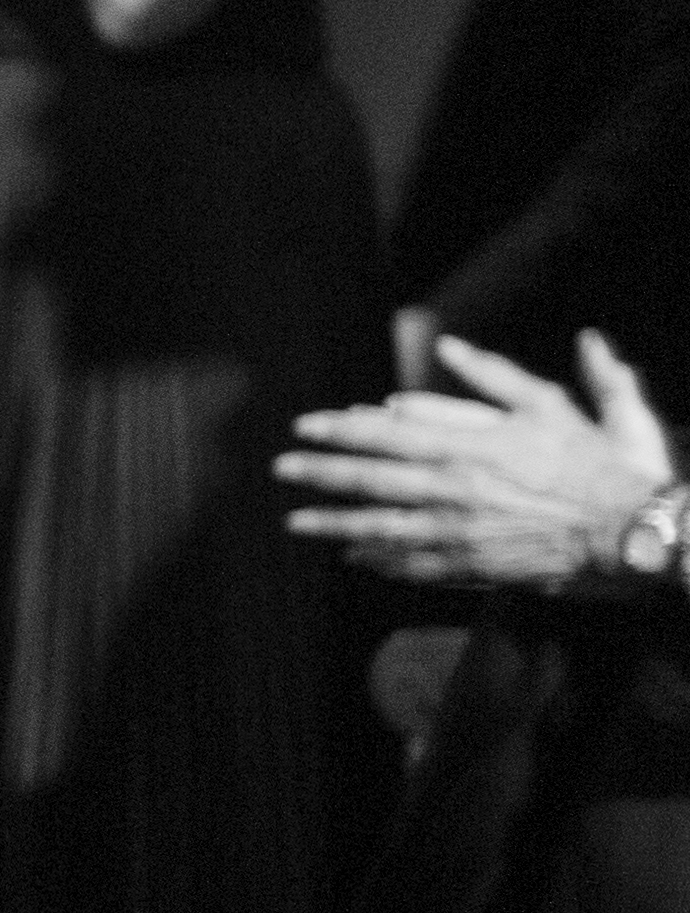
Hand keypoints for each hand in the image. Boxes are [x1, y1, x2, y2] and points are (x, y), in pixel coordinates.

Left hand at [281, 329, 675, 591]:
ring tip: (296, 523)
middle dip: (321, 474)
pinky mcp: (475, 566)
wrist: (630, 528)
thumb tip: (447, 346)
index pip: (387, 433)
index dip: (341, 429)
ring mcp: (462, 533)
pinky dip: (380, 561)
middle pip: (372, 481)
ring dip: (335, 524)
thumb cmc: (596, 460)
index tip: (305, 425)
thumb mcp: (548, 402)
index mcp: (470, 445)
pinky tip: (354, 558)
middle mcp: (456, 490)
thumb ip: (493, 375)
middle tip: (282, 470)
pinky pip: (415, 565)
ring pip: (383, 528)